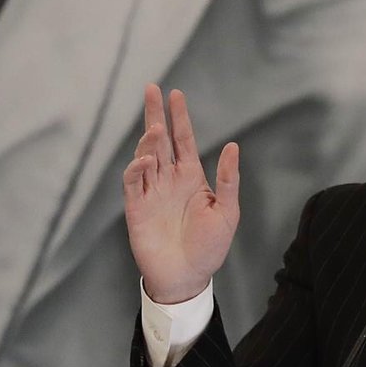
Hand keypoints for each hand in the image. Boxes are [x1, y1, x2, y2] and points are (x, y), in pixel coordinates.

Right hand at [122, 84, 240, 303]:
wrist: (187, 277)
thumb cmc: (209, 248)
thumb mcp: (226, 212)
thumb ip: (228, 180)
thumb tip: (233, 146)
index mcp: (191, 178)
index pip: (183, 141)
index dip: (179, 118)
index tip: (176, 94)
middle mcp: (169, 180)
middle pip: (160, 141)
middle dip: (155, 115)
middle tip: (152, 89)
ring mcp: (151, 192)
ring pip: (145, 156)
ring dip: (148, 140)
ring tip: (156, 128)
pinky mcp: (136, 207)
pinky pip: (133, 181)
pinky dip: (137, 167)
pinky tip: (147, 159)